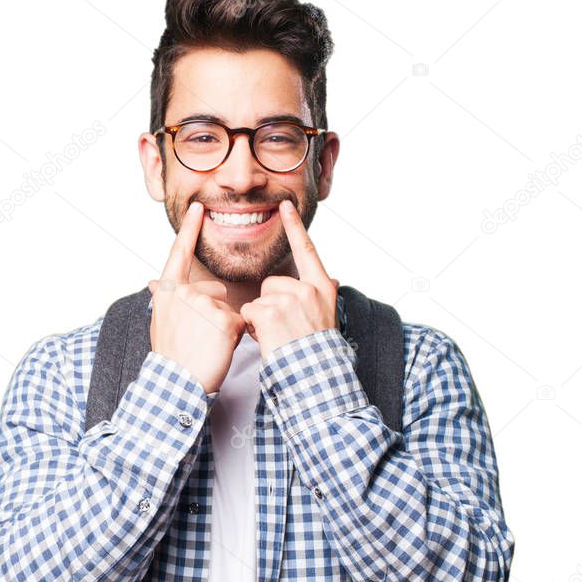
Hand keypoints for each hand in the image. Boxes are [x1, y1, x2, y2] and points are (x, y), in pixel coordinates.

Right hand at [147, 202, 246, 394]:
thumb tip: (154, 283)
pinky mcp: (225, 320)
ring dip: (226, 327)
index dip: (190, 230)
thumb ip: (164, 299)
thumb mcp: (160, 323)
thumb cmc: (170, 358)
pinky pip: (241, 322)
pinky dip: (237, 336)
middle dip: (216, 312)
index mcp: (168, 291)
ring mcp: (205, 305)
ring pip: (229, 309)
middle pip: (215, 292)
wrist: (176, 384)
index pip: (180, 253)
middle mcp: (185, 293)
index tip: (199, 208)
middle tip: (200, 338)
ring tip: (208, 345)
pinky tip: (221, 348)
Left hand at [239, 200, 339, 362]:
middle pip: (272, 282)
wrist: (316, 375)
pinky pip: (251, 312)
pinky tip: (268, 339)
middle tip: (282, 328)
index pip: (307, 250)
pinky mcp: (270, 312)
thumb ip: (323, 295)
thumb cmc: (318, 352)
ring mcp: (289, 300)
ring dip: (261, 319)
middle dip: (270, 304)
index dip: (295, 227)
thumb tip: (330, 280)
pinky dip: (254, 328)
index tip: (286, 205)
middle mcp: (308, 290)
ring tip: (278, 337)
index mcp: (322, 288)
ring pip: (260, 299)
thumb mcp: (328, 318)